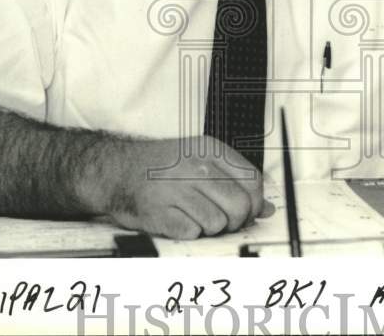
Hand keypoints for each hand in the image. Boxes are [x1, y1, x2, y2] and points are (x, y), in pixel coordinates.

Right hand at [75, 136, 274, 238]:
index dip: (255, 202)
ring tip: (197, 217)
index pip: (252, 181)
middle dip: (237, 221)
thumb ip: (236, 181)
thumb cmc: (164, 168)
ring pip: (218, 222)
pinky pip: (193, 232)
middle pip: (240, 205)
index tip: (248, 211)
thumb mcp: (202, 160)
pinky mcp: (159, 211)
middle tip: (224, 221)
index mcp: (210, 149)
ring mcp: (176, 189)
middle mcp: (195, 166)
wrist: (117, 169)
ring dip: (211, 228)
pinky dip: (190, 233)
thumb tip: (267, 209)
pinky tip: (180, 220)